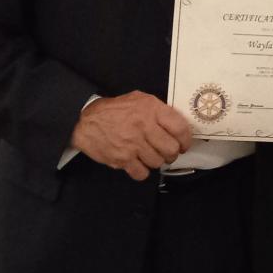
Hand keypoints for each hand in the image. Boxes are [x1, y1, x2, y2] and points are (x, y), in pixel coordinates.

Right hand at [70, 90, 192, 180]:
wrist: (86, 121)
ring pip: (158, 162)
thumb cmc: (116, 110)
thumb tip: (177, 124)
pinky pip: (142, 173)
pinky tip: (139, 163)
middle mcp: (144, 127)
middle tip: (168, 152)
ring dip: (157, 161)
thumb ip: (159, 110)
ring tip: (151, 155)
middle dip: (172, 153)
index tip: (184, 144)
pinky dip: (143, 171)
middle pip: (171, 149)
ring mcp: (133, 144)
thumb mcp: (140, 99)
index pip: (180, 128)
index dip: (186, 139)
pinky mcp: (122, 159)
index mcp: (152, 109)